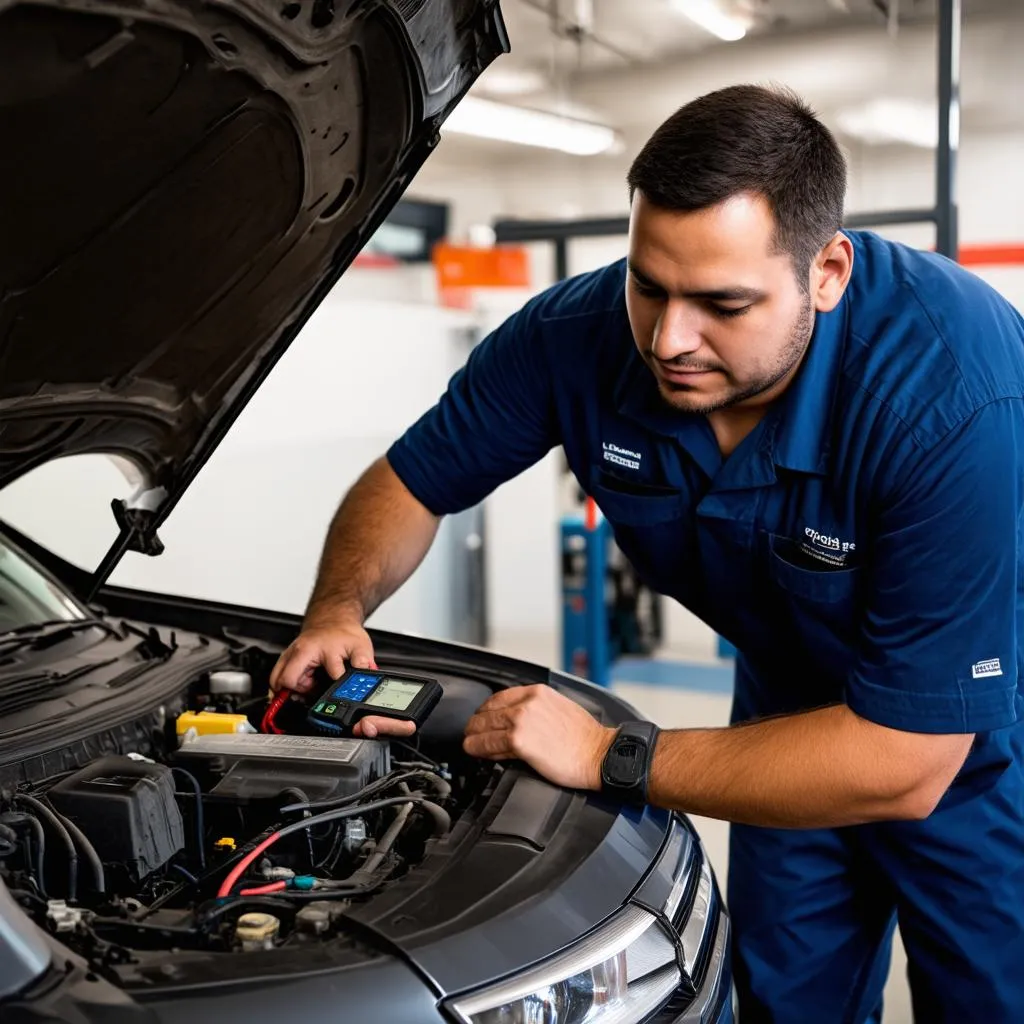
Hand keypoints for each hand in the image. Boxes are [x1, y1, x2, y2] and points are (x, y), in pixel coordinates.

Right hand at [269, 618, 374, 695]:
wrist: (333, 618)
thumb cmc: (343, 632)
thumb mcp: (360, 646)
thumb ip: (364, 663)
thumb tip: (368, 676)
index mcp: (317, 649)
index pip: (319, 677)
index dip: (331, 688)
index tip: (335, 692)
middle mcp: (299, 651)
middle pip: (286, 680)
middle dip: (297, 692)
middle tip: (310, 693)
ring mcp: (290, 654)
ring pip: (277, 679)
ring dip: (290, 689)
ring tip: (307, 687)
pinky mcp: (286, 657)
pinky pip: (277, 676)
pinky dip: (286, 684)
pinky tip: (301, 683)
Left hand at [463, 685, 615, 790]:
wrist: (600, 754)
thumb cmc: (586, 737)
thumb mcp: (559, 709)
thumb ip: (536, 708)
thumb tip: (517, 719)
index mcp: (537, 692)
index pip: (500, 697)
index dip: (486, 709)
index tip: (482, 716)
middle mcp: (527, 703)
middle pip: (489, 711)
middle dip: (476, 723)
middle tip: (471, 732)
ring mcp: (521, 721)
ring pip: (485, 727)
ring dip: (473, 736)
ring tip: (469, 743)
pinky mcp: (519, 742)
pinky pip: (490, 744)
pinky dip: (479, 748)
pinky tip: (476, 751)